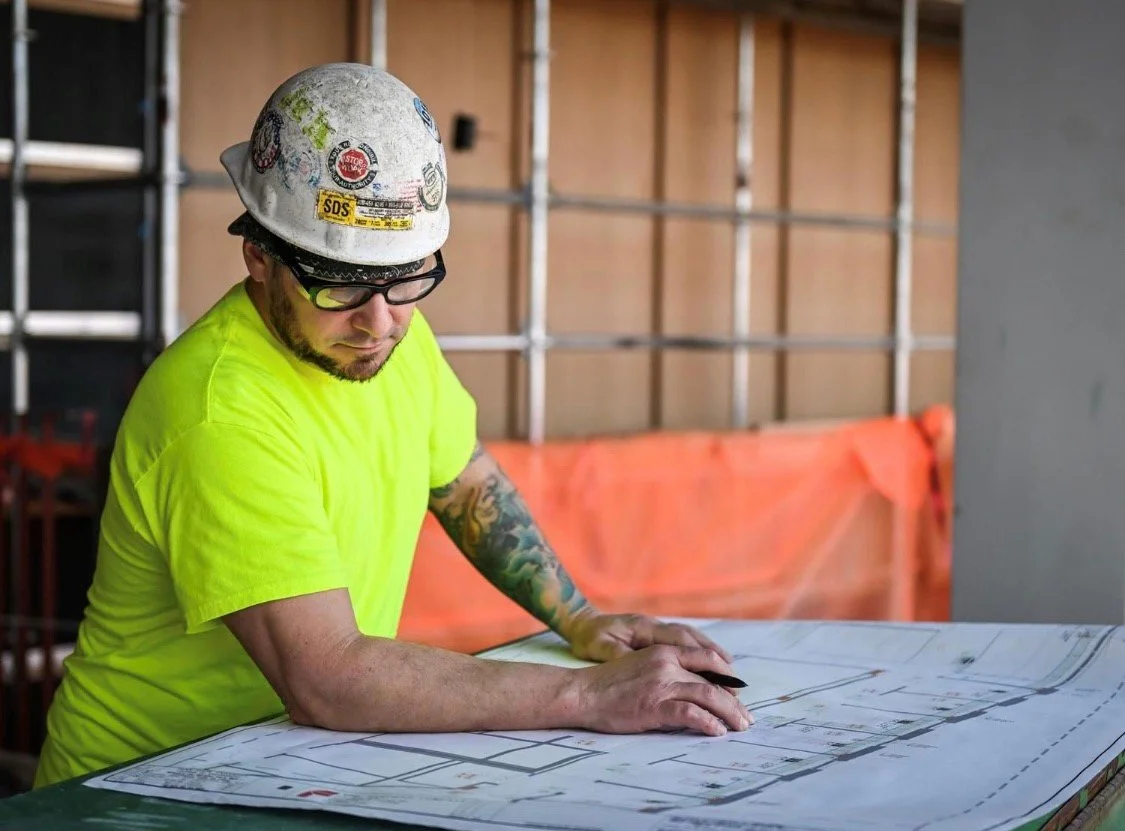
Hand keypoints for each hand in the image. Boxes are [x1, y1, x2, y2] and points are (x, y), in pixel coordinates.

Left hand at [564, 611, 733, 663]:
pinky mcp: (655, 634)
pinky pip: (684, 641)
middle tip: (735, 681)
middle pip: (692, 640)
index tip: (722, 675)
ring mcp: (656, 628)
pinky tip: (710, 664)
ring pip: (692, 639)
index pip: (681, 642)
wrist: (580, 622)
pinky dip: (700, 651)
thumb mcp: (600, 648)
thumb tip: (642, 666)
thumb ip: (622, 657)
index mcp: (644, 628)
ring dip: (712, 654)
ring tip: (731, 673)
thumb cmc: (589, 638)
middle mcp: (655, 626)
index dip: (704, 658)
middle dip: (716, 659)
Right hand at [569, 644, 752, 736]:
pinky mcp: (655, 705)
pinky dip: (708, 724)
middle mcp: (667, 664)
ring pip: (709, 696)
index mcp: (664, 652)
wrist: (582, 692)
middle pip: (713, 681)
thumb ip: (666, 671)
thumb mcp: (641, 666)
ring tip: (740, 728)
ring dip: (730, 714)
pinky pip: (691, 715)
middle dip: (734, 702)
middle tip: (746, 718)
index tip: (739, 692)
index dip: (728, 676)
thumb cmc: (608, 685)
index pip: (708, 659)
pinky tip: (717, 732)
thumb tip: (694, 690)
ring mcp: (662, 684)